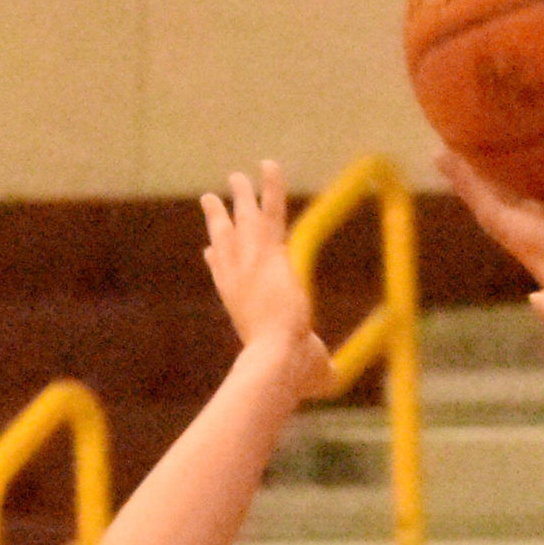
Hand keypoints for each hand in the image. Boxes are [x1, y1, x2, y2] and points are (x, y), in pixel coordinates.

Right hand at [201, 161, 333, 400]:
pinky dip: (270, 186)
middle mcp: (236, 280)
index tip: (208, 250)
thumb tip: (334, 379)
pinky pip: (271, 209)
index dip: (217, 261)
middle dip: (217, 221)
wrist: (275, 360)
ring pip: (241, 220)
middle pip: (223, 242)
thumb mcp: (305, 372)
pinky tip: (269, 164)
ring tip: (235, 177)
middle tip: (209, 201)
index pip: (223, 277)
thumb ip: (319, 371)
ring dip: (239, 196)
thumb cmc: (286, 377)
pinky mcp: (269, 251)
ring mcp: (248, 263)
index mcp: (238, 306)